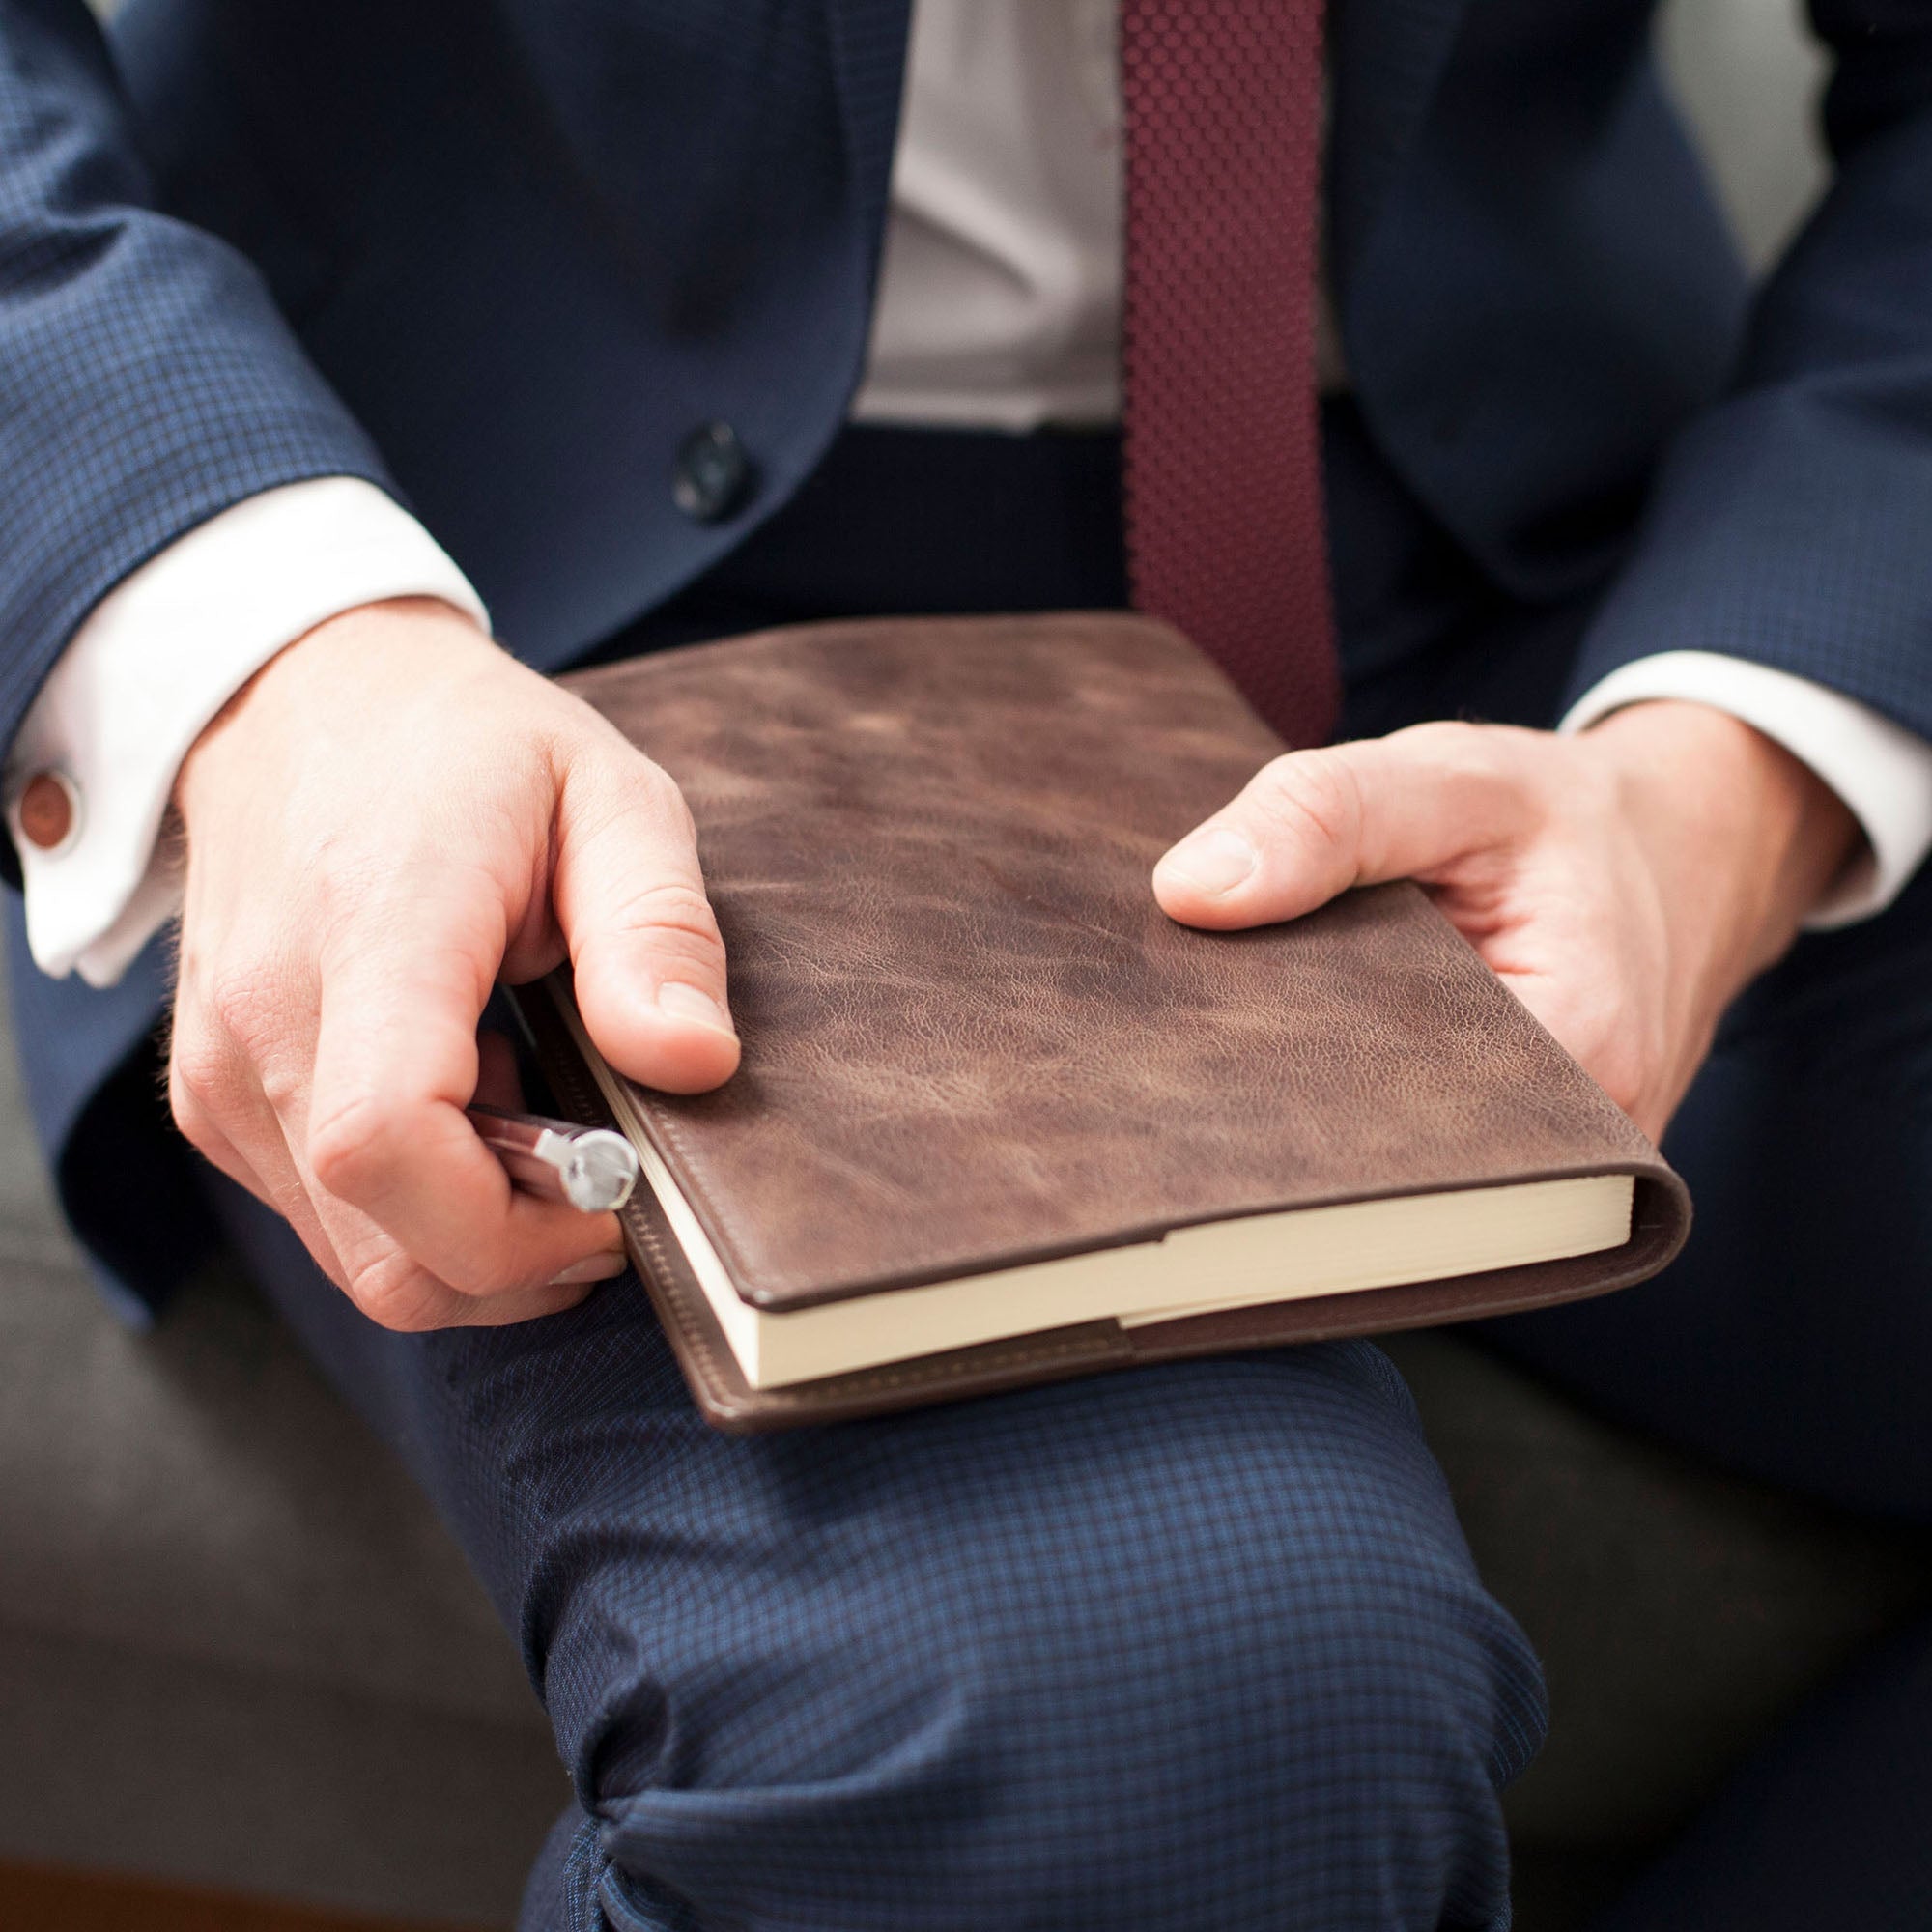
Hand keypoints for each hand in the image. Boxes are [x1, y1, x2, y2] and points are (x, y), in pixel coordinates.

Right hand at [171, 597, 739, 1329]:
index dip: (516, 1220)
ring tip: (541, 1122)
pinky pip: (326, 1223)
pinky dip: (418, 1212)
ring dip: (476, 1239)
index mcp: (371, 932)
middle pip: (386, 1249)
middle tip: (606, 1179)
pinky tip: (474, 1110)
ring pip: (359, 1262)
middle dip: (522, 1258)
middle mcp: (265, 1019)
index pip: (389, 1141)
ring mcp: (221, 1072)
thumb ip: (655, 928)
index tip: (615, 1190)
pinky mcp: (213, 1102)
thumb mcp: (608, 793)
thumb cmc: (469, 746)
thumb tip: (696, 1062)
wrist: (300, 697)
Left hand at [1152, 703, 1859, 1141]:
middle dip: (1277, 1098)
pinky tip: (1289, 1057)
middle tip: (1183, 1037)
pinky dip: (1348, 1106)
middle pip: (1380, 1157)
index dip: (1270, 1068)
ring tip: (1228, 1045)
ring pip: (1391, 1171)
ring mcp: (1559, 1183)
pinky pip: (1416, 1160)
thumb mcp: (1455, 778)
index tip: (1184, 1027)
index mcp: (1580, 1051)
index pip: (1383, 1107)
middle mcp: (1581, 1151)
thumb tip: (1188, 891)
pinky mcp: (1528, 1179)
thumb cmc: (1566, 818)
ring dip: (1309, 1108)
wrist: (1687, 851)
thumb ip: (1328, 814)